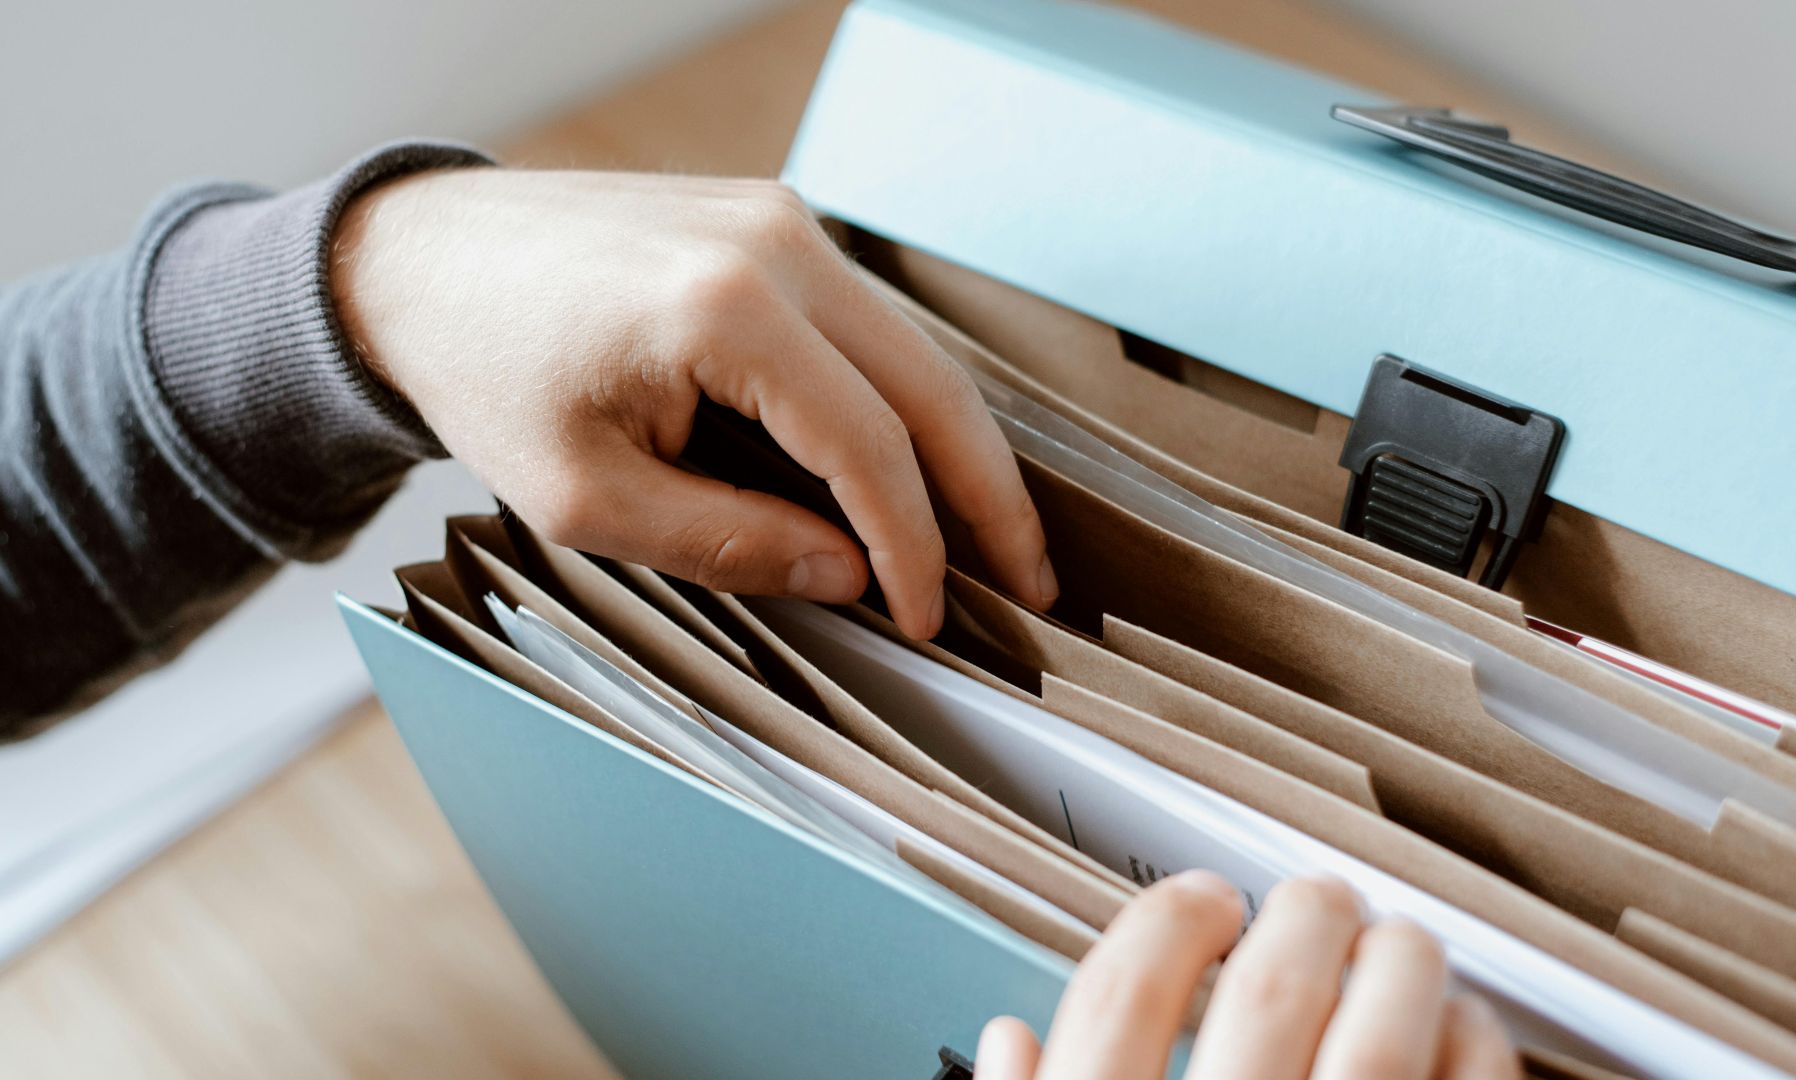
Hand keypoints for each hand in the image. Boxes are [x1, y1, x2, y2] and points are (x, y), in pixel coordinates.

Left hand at [330, 169, 1056, 638]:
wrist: (415, 260)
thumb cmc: (484, 374)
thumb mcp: (588, 497)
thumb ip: (731, 541)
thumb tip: (850, 575)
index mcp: (726, 309)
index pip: (869, 446)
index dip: (914, 547)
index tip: (928, 617)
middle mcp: (775, 245)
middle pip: (932, 387)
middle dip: (990, 496)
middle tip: (1032, 583)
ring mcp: (780, 221)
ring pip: (915, 351)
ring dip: (959, 448)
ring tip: (994, 537)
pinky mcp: (771, 224)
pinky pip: (868, 323)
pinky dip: (904, 400)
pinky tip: (919, 464)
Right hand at [977, 872, 1518, 1079]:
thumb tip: (1012, 1043)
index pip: (1120, 1003)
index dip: (1164, 924)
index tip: (1199, 902)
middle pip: (1269, 994)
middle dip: (1301, 918)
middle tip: (1314, 901)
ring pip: (1380, 1042)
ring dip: (1399, 966)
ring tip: (1399, 945)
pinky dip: (1476, 1050)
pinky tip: (1465, 1031)